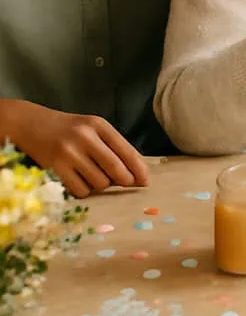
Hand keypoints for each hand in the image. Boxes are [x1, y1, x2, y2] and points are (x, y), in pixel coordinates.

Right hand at [4, 101, 148, 198]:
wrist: (30, 124)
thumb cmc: (68, 129)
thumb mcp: (92, 128)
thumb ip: (113, 146)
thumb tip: (135, 173)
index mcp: (98, 125)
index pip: (126, 150)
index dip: (138, 168)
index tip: (145, 181)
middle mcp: (85, 137)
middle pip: (115, 168)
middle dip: (125, 180)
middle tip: (127, 183)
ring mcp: (68, 153)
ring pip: (98, 182)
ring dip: (102, 185)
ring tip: (96, 176)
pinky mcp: (54, 168)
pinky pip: (80, 190)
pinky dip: (85, 191)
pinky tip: (81, 181)